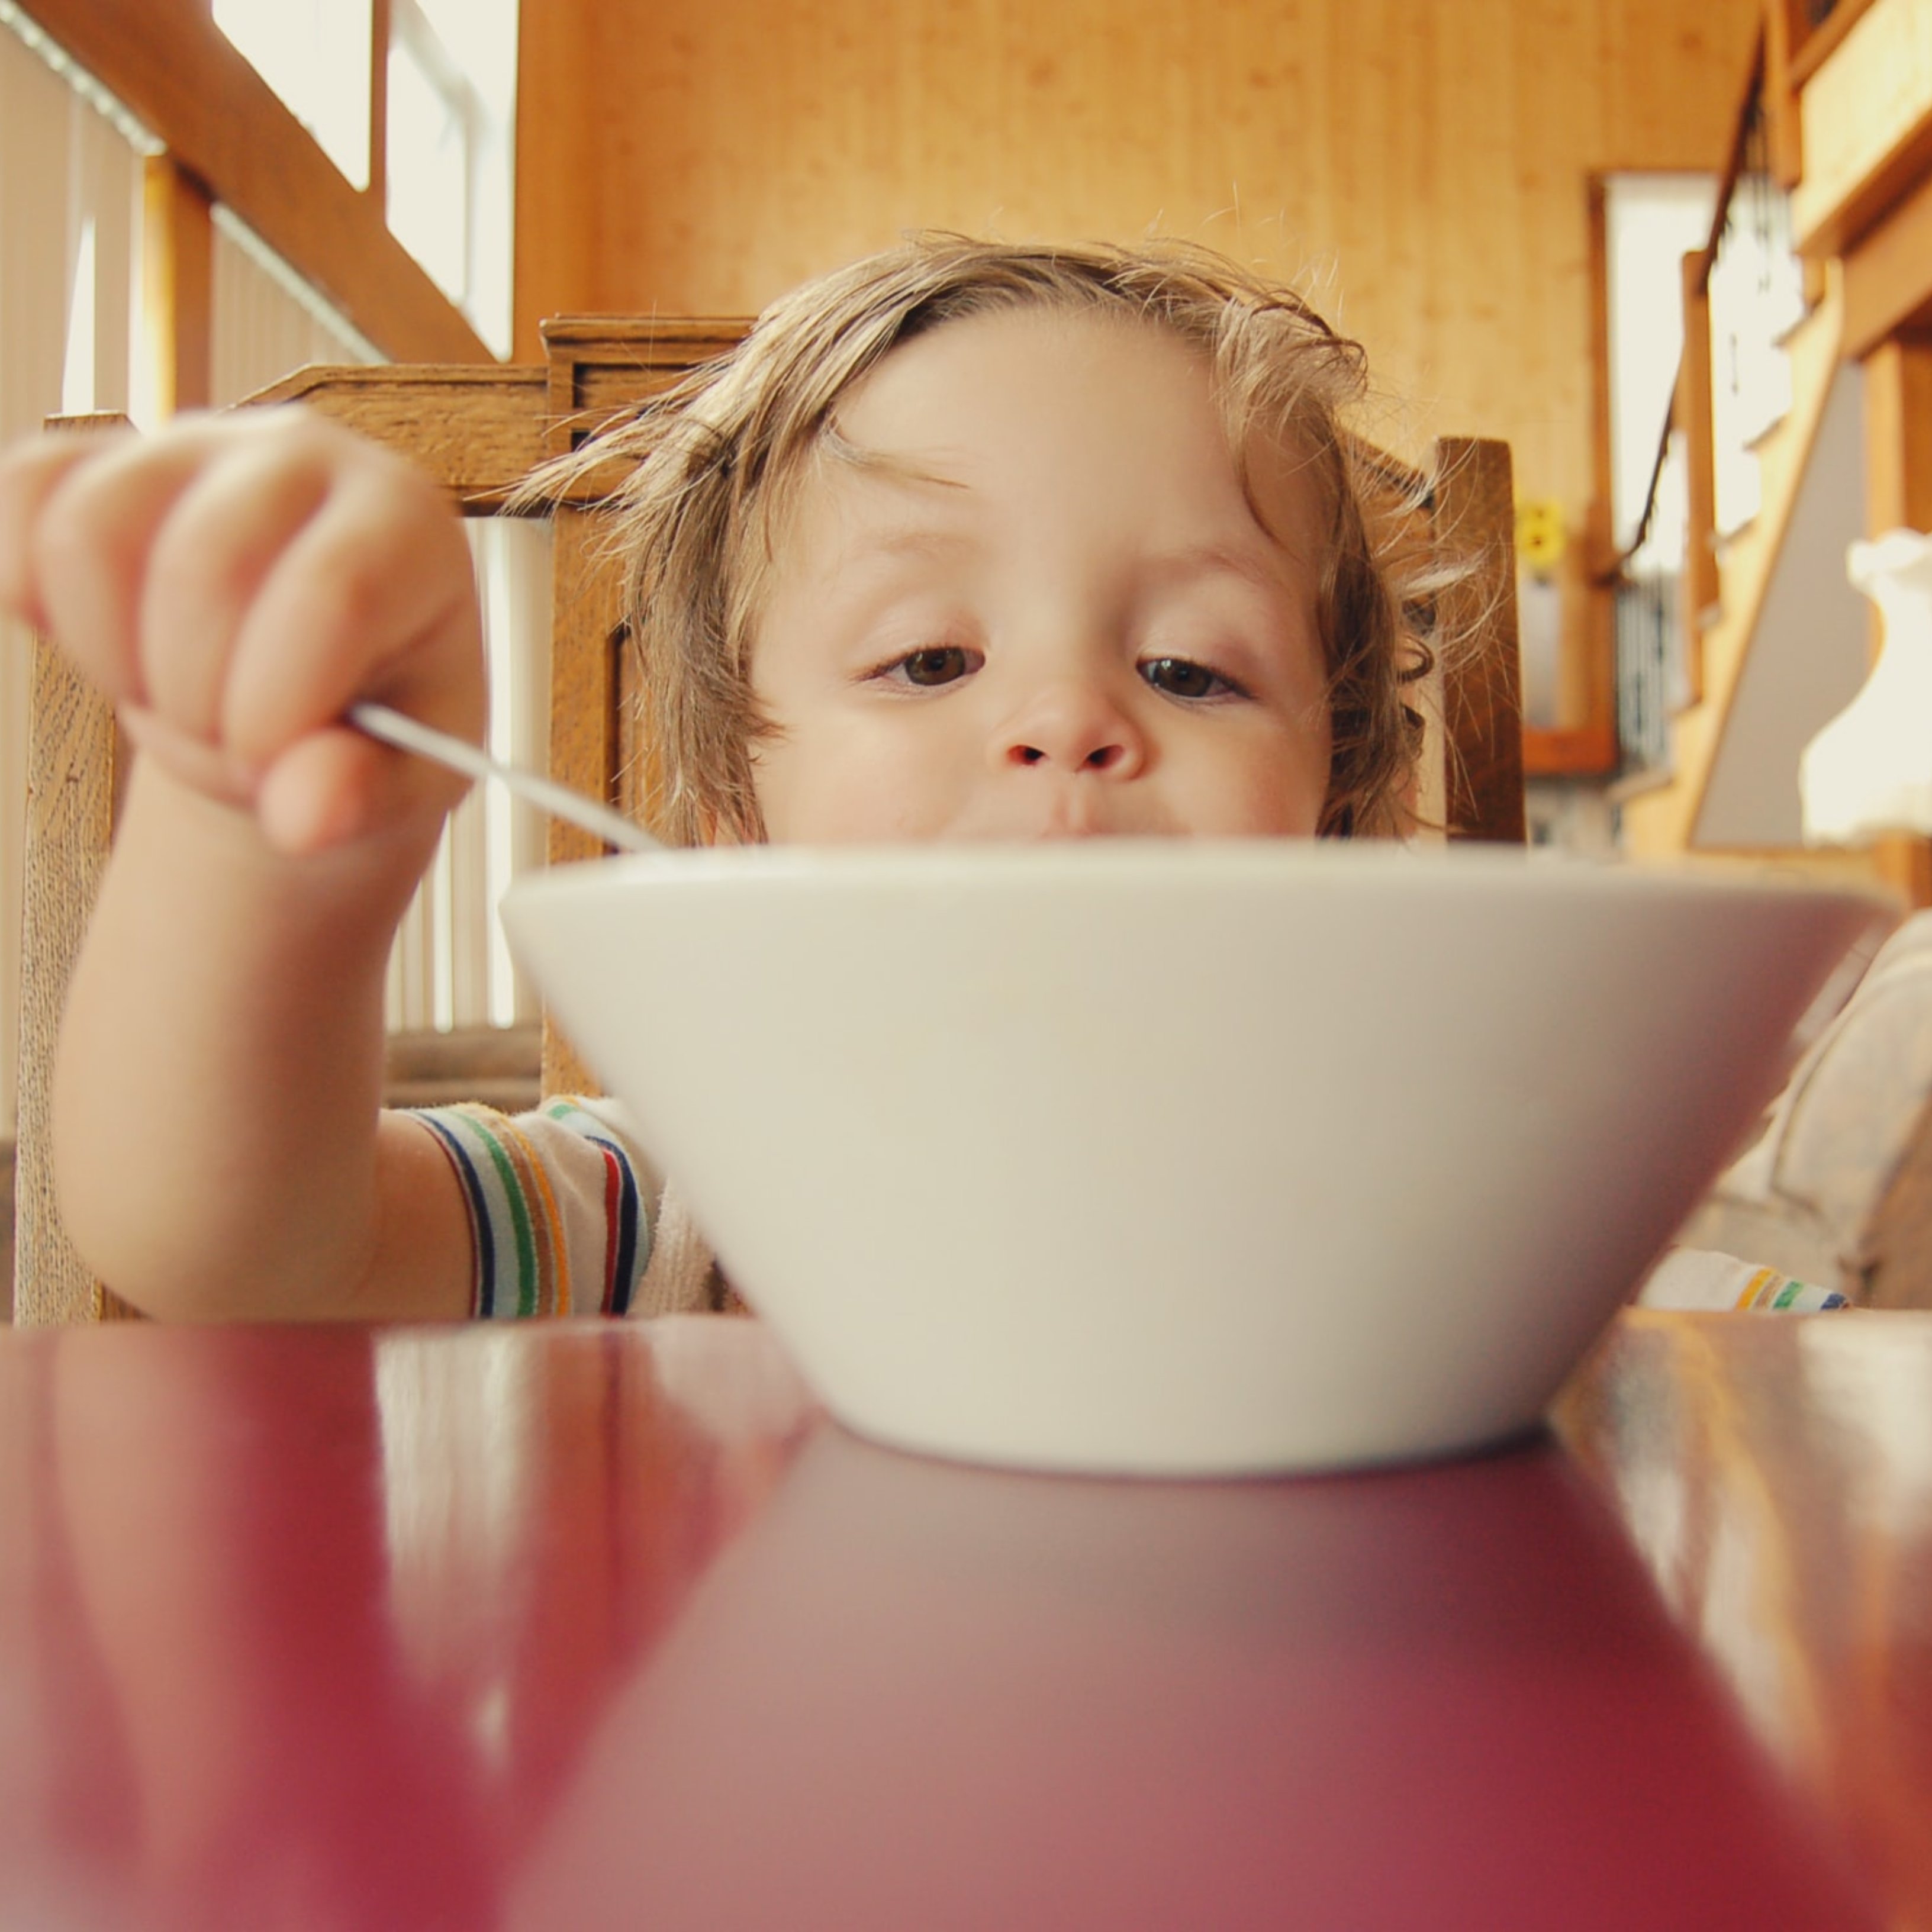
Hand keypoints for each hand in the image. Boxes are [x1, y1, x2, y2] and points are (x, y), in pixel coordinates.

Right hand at [0, 407, 484, 854]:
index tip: (265, 769)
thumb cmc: (375, 721)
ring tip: (175, 698)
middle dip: (196, 701)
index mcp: (408, 527)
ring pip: (92, 531)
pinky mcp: (102, 455)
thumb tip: (304, 817)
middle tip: (230, 746)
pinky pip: (25, 495)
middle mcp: (305, 454)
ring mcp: (193, 442)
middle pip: (203, 569)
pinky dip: (34, 594)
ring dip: (114, 657)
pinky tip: (107, 647)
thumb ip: (363, 796)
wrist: (305, 684)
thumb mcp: (406, 777)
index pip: (329, 596)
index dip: (275, 708)